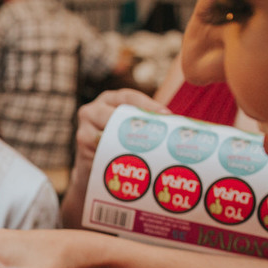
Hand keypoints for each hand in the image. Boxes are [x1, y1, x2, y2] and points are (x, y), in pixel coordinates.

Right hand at [64, 89, 169, 227]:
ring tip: (148, 151)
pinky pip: (100, 152)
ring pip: (107, 133)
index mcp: (108, 99)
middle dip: (136, 124)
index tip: (166, 116)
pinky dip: (116, 158)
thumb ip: (146, 123)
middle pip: (114, 114)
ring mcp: (83, 129)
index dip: (147, 105)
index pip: (128, 97)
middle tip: (159, 136)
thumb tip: (185, 126)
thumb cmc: (117, 145)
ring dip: (127, 143)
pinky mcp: (81, 149)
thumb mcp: (127, 128)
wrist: (91, 170)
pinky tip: (131, 164)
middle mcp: (92, 110)